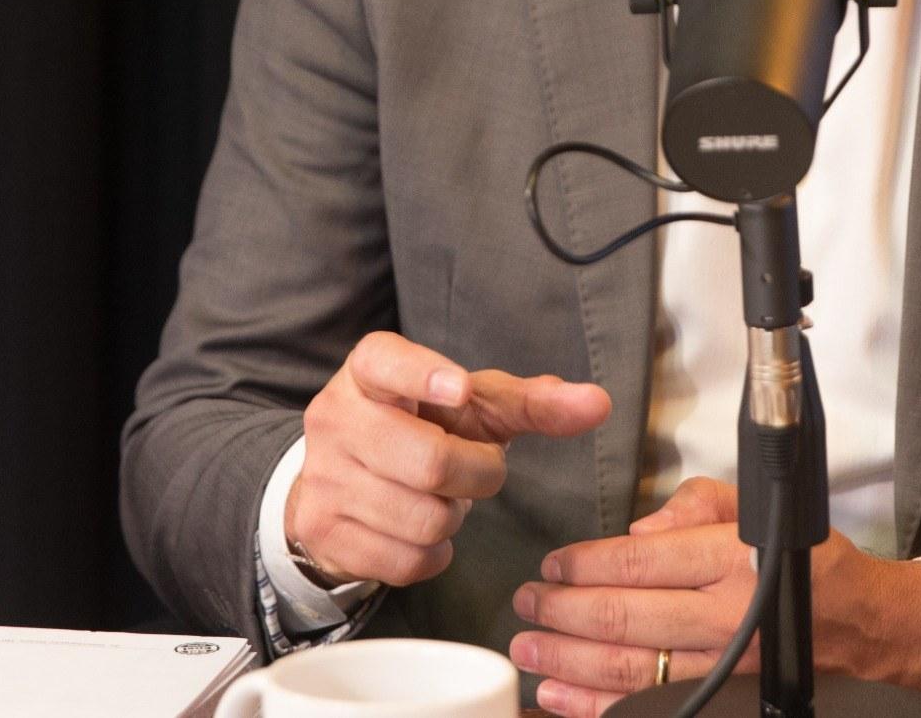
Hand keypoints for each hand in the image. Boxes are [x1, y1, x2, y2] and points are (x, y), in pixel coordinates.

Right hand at [286, 331, 610, 587]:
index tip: (461, 388)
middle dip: (477, 475)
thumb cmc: (419, 428)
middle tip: (477, 469)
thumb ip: (532, 402)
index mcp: (370, 371)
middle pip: (430, 461)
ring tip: (441, 497)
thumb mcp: (471, 406)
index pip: (386, 361)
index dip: (425, 375)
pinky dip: (431, 553)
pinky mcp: (322, 531)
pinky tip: (419, 528)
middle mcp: (337, 417)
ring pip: (422, 517)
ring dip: (453, 517)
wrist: (343, 478)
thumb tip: (598, 403)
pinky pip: (406, 559)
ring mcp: (324, 477)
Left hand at [507, 477, 920, 715]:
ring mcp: (725, 670)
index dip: (583, 564)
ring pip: (627, 670)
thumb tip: (637, 531)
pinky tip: (561, 698)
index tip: (552, 564)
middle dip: (561, 614)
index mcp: (733, 560)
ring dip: (566, 663)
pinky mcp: (725, 702)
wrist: (874, 633)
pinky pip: (650, 708)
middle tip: (525, 606)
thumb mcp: (759, 514)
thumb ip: (695, 508)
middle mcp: (727, 617)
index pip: (638, 559)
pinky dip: (597, 708)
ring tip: (528, 651)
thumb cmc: (814, 568)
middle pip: (622, 618)